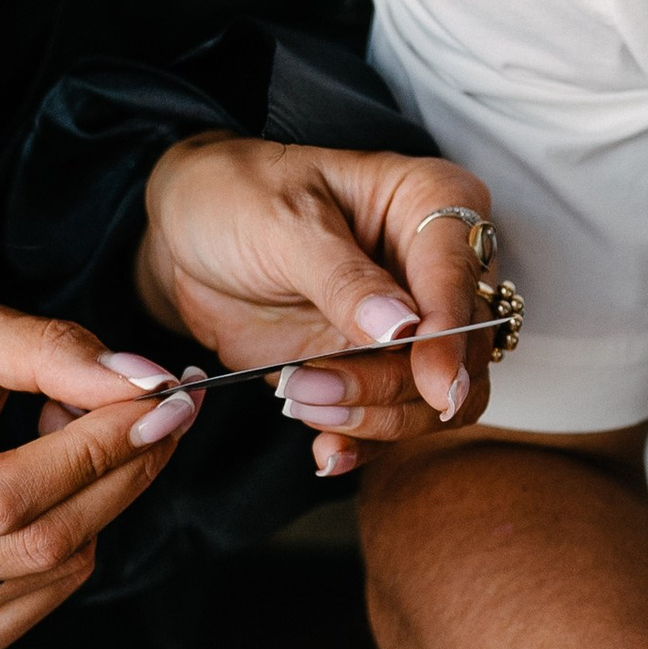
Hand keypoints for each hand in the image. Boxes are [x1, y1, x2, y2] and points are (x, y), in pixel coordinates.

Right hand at [0, 301, 205, 648]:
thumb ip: (46, 349)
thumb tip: (143, 383)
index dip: (92, 451)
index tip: (159, 403)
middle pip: (36, 543)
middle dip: (120, 472)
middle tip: (160, 415)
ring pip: (51, 574)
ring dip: (99, 500)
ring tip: (74, 441)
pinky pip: (44, 603)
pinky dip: (77, 543)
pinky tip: (56, 495)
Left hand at [133, 137, 499, 477]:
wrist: (184, 236)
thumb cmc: (237, 198)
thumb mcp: (283, 224)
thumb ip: (344, 279)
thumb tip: (403, 328)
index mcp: (432, 204)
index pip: (460, 277)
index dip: (451, 336)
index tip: (436, 386)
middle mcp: (435, 269)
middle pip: (463, 350)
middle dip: (398, 384)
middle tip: (319, 384)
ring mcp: (409, 326)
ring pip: (435, 397)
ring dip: (375, 416)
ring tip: (302, 397)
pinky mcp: (374, 368)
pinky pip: (392, 420)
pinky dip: (361, 442)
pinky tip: (325, 451)